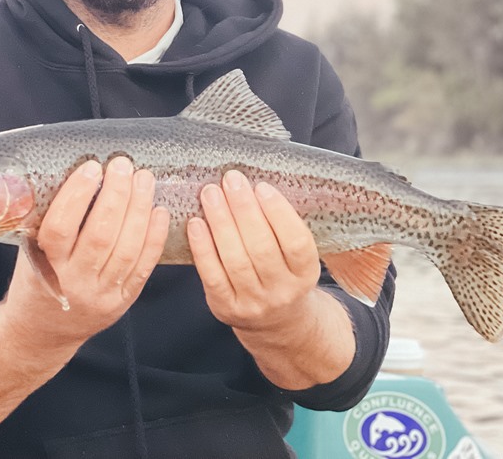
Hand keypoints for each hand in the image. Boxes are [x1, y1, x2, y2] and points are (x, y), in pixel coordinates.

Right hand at [6, 156, 169, 346]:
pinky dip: (155, 237)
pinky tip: (158, 211)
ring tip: (144, 180)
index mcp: (47, 266)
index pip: (61, 228)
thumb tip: (75, 175)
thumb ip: (47, 221)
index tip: (92, 168)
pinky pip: (144, 266)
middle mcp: (75, 282)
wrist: (43, 331)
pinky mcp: (124, 300)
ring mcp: (102, 294)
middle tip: (124, 166)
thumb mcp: (30, 252)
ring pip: (127, 249)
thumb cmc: (36, 281)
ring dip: (139, 210)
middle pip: (101, 236)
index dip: (77, 195)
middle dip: (116, 196)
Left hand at [187, 170, 321, 334]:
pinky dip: (203, 247)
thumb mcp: (296, 256)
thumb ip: (282, 226)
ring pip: (235, 259)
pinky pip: (212, 275)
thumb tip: (253, 185)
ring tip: (211, 193)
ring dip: (221, 221)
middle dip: (244, 209)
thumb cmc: (283, 273)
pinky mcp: (226, 308)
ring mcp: (254, 303)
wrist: (277, 321)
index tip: (261, 186)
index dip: (279, 212)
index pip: (296, 242)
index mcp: (306, 274)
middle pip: (262, 248)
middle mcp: (282, 291)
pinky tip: (196, 223)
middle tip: (231, 180)